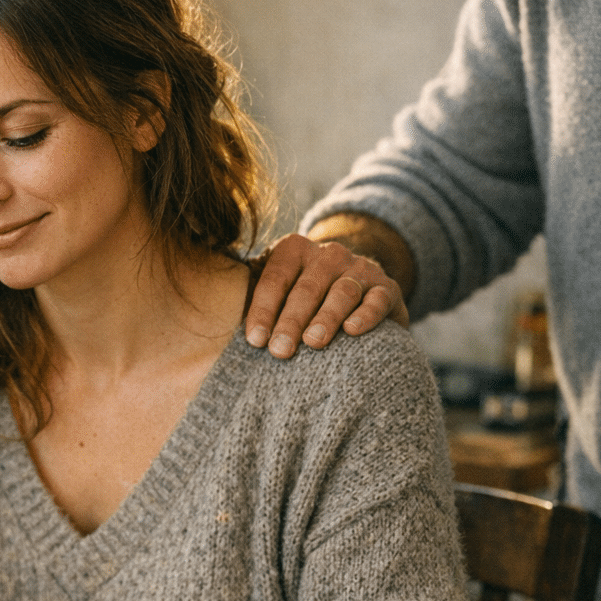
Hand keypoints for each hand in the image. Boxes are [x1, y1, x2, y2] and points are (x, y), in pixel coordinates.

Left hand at [245, 231, 408, 358]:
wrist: (353, 286)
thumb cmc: (297, 297)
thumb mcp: (273, 288)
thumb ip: (248, 295)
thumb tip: (214, 314)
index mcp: (293, 249)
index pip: (275, 278)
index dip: (263, 309)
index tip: (255, 341)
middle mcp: (328, 254)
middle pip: (306, 288)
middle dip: (291, 321)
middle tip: (280, 350)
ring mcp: (359, 268)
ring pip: (342, 292)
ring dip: (326, 318)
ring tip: (313, 342)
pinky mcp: (386, 287)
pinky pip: (377, 299)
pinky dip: (366, 314)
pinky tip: (352, 330)